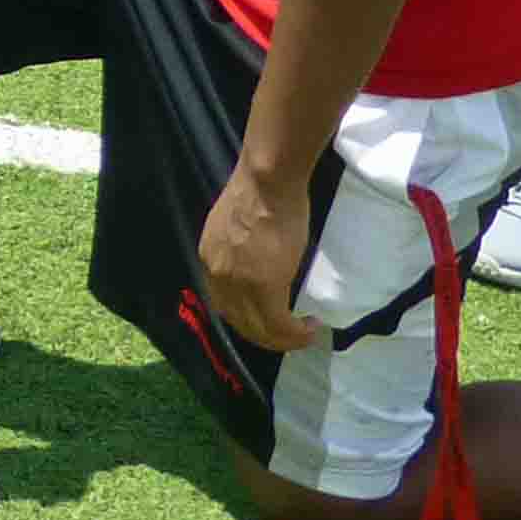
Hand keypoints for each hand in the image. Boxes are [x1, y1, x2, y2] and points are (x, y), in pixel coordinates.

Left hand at [197, 163, 318, 351]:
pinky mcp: (265, 288)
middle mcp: (218, 275)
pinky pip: (279, 326)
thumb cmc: (260, 190)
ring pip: (259, 330)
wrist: (268, 180)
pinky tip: (310, 329)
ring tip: (304, 335)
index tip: (270, 319)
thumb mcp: (237, 224)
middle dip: (265, 334)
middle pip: (238, 321)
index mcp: (210, 257)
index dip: (247, 317)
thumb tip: (258, 260)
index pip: (223, 301)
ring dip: (283, 340)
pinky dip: (295, 334)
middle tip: (290, 334)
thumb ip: (240, 248)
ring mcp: (239, 284)